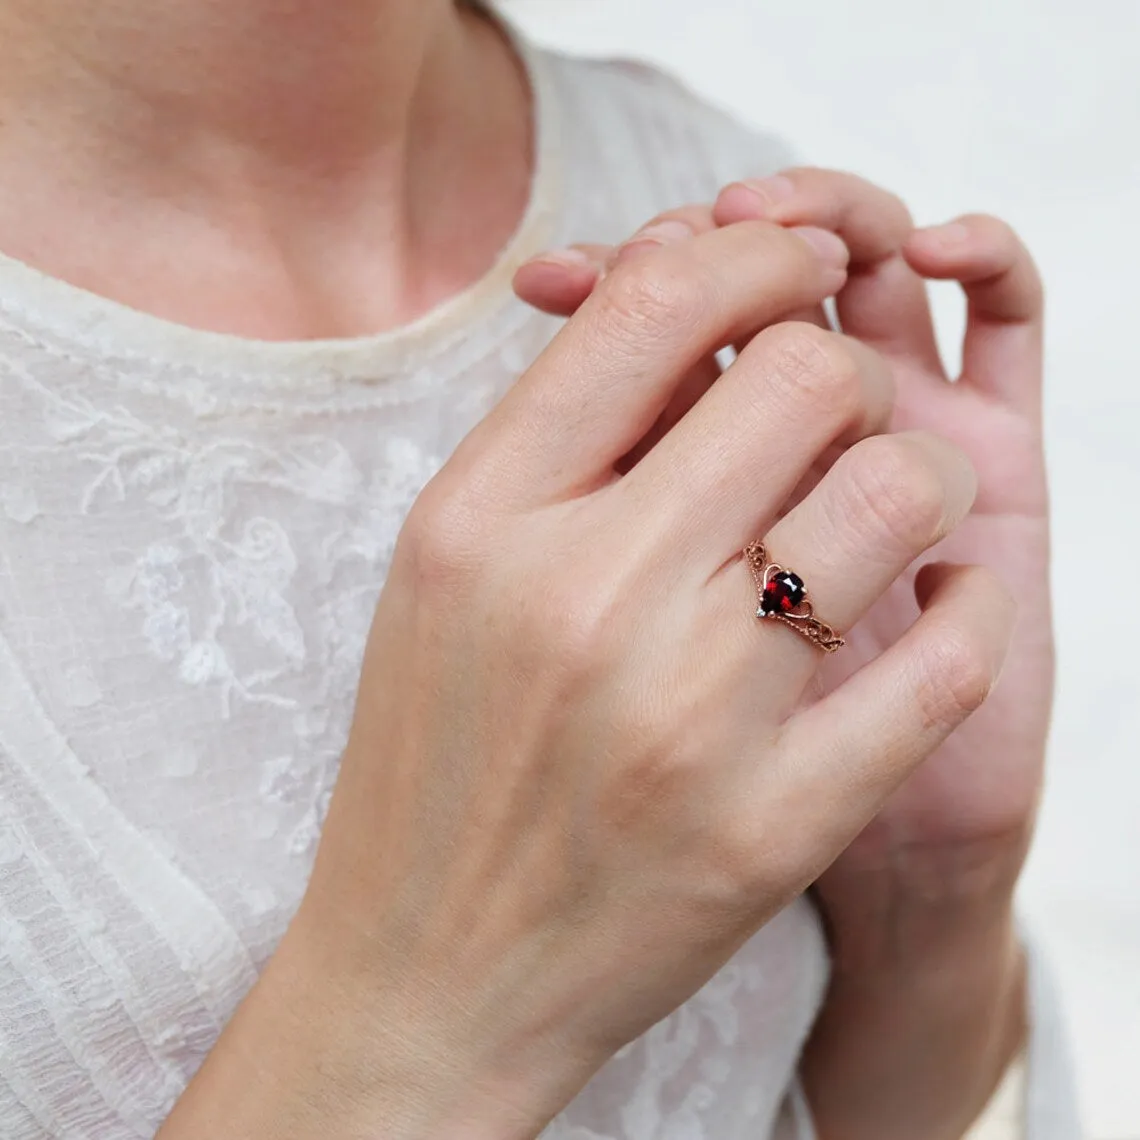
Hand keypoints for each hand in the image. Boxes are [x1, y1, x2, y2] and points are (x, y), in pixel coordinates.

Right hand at [162, 218, 1014, 1139]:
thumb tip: (687, 285)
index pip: (657, 306)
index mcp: (485, 519)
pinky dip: (965, 611)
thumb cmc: (437, 752)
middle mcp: (586, 599)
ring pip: (897, 497)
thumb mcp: (452, 566)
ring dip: (922, 478)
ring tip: (891, 513)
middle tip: (836, 419)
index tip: (788, 271)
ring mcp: (690, 716)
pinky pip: (944, 662)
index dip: (753, 256)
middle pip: (806, 379)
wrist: (432, 969)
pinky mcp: (775, 824)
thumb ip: (559, 427)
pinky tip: (933, 607)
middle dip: (847, 372)